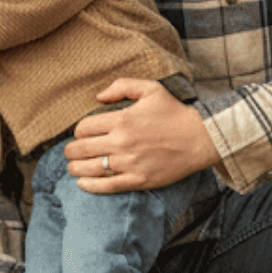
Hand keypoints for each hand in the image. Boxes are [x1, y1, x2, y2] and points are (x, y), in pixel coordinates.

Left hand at [63, 78, 218, 192]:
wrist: (200, 139)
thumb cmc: (175, 113)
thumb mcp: (151, 89)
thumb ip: (122, 86)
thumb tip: (98, 96)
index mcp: (122, 120)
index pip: (84, 128)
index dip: (78, 131)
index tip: (81, 134)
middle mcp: (122, 142)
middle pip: (81, 149)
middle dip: (71, 151)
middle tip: (71, 152)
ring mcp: (129, 163)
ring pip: (89, 168)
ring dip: (75, 168)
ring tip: (72, 167)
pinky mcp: (138, 180)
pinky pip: (106, 186)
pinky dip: (89, 186)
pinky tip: (82, 183)